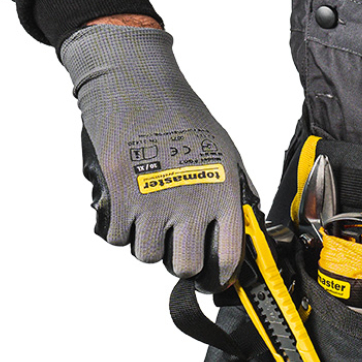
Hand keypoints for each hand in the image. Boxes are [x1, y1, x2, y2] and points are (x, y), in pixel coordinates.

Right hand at [59, 20, 247, 290]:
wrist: (136, 84)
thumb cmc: (183, 117)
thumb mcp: (227, 154)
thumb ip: (236, 196)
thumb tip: (247, 232)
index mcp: (222, 196)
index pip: (228, 259)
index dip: (219, 277)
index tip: (212, 278)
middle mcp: (189, 205)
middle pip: (185, 268)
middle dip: (180, 262)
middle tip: (176, 246)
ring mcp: (151, 204)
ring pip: (147, 255)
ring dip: (146, 242)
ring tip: (149, 213)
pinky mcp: (117, 197)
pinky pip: (115, 237)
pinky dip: (117, 226)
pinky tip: (126, 203)